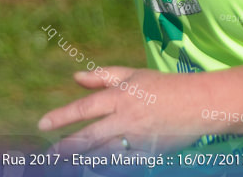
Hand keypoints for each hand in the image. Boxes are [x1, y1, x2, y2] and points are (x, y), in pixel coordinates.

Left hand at [38, 66, 205, 154]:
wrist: (199, 104)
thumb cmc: (165, 86)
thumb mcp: (134, 75)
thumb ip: (103, 76)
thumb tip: (75, 77)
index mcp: (120, 97)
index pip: (85, 108)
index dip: (62, 117)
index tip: (43, 124)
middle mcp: (125, 119)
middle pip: (89, 136)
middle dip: (67, 147)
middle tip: (49, 154)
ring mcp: (137, 139)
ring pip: (102, 154)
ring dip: (83, 160)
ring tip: (66, 164)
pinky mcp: (147, 154)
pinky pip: (122, 163)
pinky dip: (107, 167)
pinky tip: (95, 168)